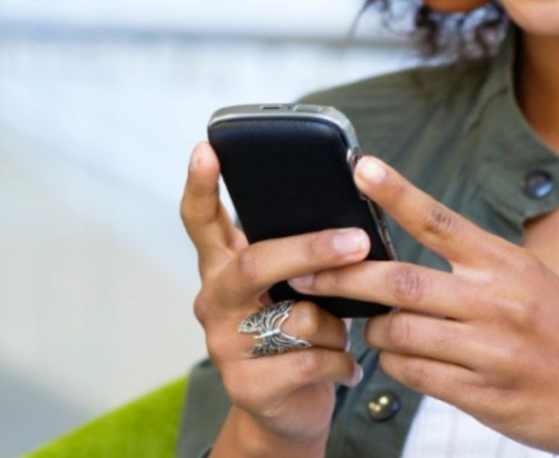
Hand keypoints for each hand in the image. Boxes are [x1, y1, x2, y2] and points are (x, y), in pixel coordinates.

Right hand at [180, 142, 365, 456]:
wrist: (288, 408)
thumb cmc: (298, 335)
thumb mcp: (295, 288)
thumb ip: (303, 257)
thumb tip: (351, 222)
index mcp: (225, 268)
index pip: (202, 221)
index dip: (202, 185)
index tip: (207, 149)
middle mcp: (216, 301)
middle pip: (255, 262)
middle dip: (311, 249)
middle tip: (356, 241)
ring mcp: (225, 345)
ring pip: (298, 316)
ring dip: (336, 325)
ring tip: (339, 336)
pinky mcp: (247, 385)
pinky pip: (311, 359)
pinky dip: (340, 362)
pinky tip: (343, 367)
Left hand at [289, 156, 558, 456]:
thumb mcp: (534, 285)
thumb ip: (477, 269)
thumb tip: (407, 258)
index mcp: (510, 266)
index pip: (442, 221)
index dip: (398, 192)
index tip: (361, 166)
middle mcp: (500, 303)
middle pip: (402, 282)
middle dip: (345, 278)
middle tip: (306, 273)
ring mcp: (492, 351)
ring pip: (400, 333)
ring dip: (376, 332)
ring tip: (377, 329)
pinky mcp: (484, 394)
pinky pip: (416, 376)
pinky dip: (398, 365)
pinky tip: (406, 360)